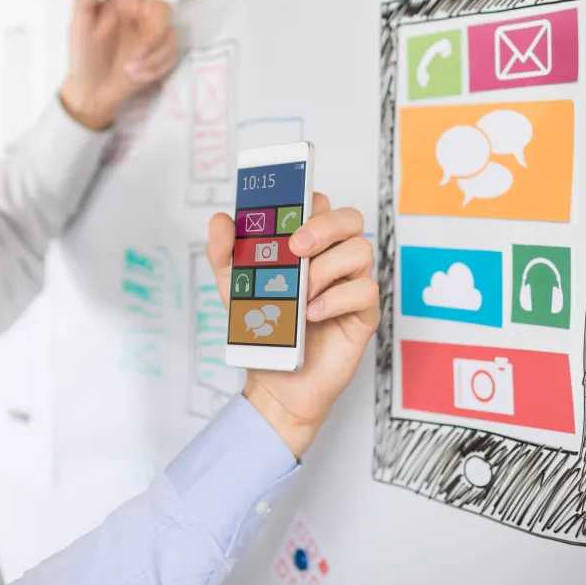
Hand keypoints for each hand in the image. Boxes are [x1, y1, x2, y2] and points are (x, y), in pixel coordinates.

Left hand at [59, 0, 195, 129]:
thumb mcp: (78, 30)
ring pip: (170, 37)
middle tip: (136, 57)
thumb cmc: (83, 58)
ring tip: (130, 71)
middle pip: (165, 11)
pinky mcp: (160, 55)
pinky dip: (155, 69)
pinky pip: (171, 56)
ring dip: (152, 58)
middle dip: (154, 37)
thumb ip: (83, 2)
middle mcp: (140, 14)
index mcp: (123, 2)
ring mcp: (152, 35)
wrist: (92, 92)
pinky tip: (137, 76)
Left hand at [206, 193, 379, 457]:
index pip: (320, 205)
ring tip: (301, 293)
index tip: (286, 213)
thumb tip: (220, 220)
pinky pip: (365, 290)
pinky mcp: (363, 313)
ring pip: (361, 250)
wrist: (274, 383)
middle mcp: (333, 260)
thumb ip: (225, 253)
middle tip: (297, 246)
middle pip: (350, 218)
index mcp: (308, 246)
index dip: (308, 202)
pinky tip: (312, 314)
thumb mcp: (234, 288)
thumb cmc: (263, 331)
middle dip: (324, 225)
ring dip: (325, 268)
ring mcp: (351, 284)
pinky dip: (335, 299)